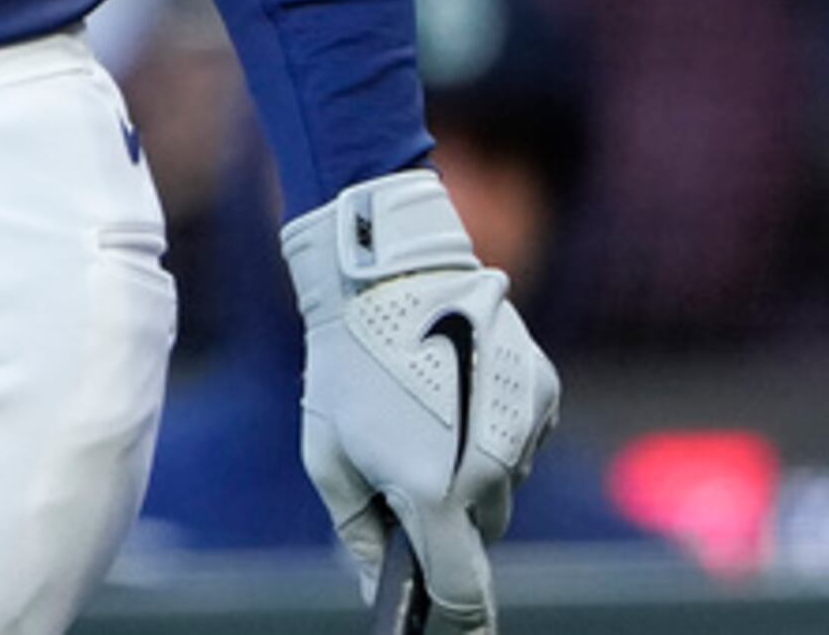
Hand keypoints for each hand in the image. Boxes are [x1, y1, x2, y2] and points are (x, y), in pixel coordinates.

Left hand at [282, 169, 560, 629]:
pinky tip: (457, 385)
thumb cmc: (344, 365)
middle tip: (406, 463)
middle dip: (449, 514)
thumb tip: (381, 591)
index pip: (463, 589)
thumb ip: (360, 533)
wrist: (386, 274)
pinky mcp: (544, 392)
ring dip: (471, 466)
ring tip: (426, 408)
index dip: (461, 619)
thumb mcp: (329, 456)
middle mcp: (490, 470)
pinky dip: (493, 427)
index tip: (459, 632)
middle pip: (480, 528)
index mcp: (435, 493)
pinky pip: (520, 437)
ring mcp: (523, 431)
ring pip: (502, 481)